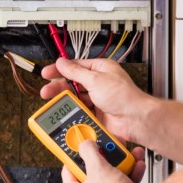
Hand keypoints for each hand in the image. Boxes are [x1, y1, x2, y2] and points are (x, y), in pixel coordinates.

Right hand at [39, 57, 154, 146]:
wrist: (135, 120)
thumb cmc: (124, 97)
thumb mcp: (96, 79)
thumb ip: (76, 72)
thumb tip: (62, 63)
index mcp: (100, 69)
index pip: (75, 66)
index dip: (60, 69)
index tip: (47, 73)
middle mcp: (99, 83)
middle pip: (73, 83)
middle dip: (59, 87)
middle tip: (46, 92)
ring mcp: (98, 99)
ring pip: (76, 98)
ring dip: (66, 101)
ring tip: (55, 104)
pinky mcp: (97, 114)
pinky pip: (81, 111)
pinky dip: (74, 112)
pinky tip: (67, 113)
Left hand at [61, 139, 146, 182]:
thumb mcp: (98, 167)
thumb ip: (89, 151)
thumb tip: (85, 146)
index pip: (69, 173)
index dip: (75, 157)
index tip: (81, 149)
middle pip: (93, 175)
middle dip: (104, 160)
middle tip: (108, 152)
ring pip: (110, 181)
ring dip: (120, 166)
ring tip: (126, 158)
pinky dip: (129, 177)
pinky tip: (136, 167)